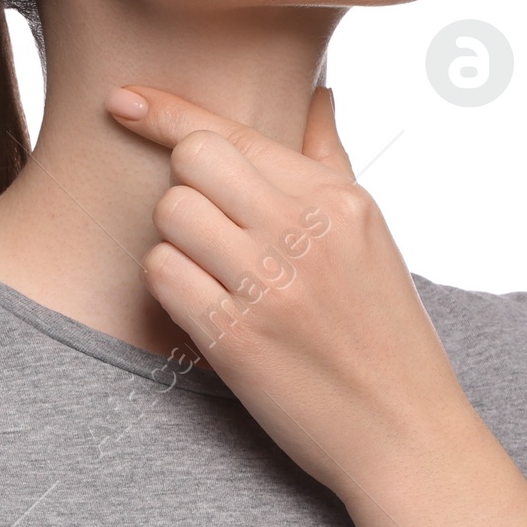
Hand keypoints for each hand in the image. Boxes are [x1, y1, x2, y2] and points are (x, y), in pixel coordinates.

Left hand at [104, 82, 475, 510]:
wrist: (404, 433)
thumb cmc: (385, 333)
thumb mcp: (374, 236)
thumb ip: (332, 162)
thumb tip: (318, 94)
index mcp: (340, 200)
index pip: (233, 132)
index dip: (166, 111)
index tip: (121, 99)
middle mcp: (307, 232)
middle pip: (193, 162)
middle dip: (185, 190)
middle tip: (211, 235)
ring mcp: (272, 284)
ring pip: (171, 216)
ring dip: (176, 243)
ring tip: (215, 277)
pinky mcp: (239, 338)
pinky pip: (163, 276)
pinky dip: (170, 289)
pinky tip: (203, 310)